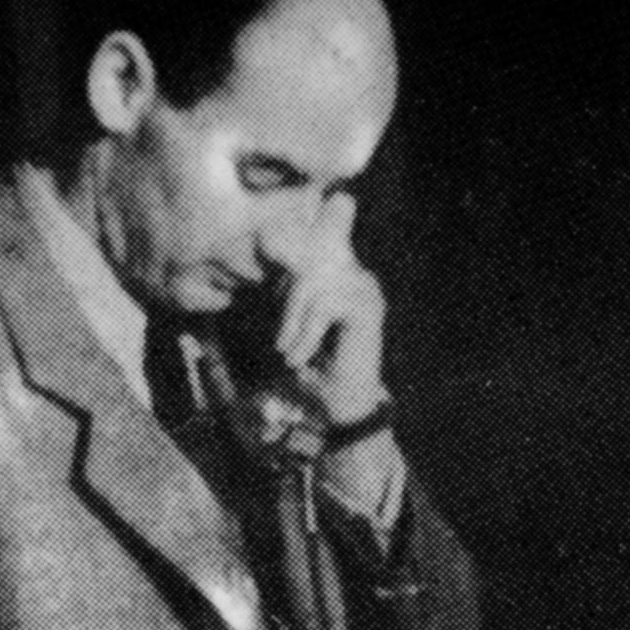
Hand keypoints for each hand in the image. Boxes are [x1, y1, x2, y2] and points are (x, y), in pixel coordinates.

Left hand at [269, 192, 386, 427]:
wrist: (339, 407)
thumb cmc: (312, 366)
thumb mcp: (290, 319)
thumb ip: (285, 285)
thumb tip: (263, 240)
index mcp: (340, 272)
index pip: (324, 224)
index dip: (303, 223)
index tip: (266, 241)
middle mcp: (357, 274)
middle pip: (308, 257)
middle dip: (286, 298)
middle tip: (282, 343)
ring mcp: (365, 288)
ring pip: (311, 283)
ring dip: (292, 323)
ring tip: (289, 355)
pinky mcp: (366, 307)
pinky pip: (323, 304)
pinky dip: (305, 334)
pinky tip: (301, 358)